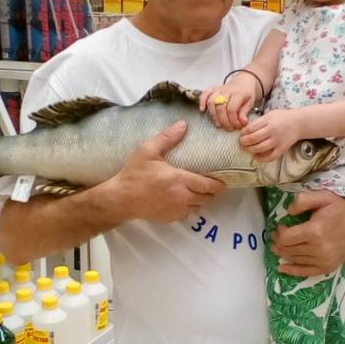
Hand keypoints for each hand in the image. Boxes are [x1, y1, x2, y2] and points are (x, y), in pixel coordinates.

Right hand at [107, 120, 225, 222]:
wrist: (121, 199)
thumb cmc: (134, 174)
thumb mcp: (148, 151)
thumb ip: (167, 138)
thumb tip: (183, 124)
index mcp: (178, 179)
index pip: (207, 185)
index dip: (218, 185)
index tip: (223, 182)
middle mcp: (181, 197)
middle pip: (206, 197)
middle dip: (211, 192)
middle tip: (212, 185)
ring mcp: (176, 210)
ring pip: (197, 207)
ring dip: (200, 200)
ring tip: (198, 191)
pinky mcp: (170, 218)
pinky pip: (186, 214)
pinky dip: (188, 207)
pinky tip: (182, 200)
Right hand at [199, 72, 256, 130]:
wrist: (243, 82)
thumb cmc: (247, 94)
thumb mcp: (250, 103)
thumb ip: (245, 113)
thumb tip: (242, 123)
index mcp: (238, 94)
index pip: (232, 109)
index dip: (233, 120)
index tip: (237, 126)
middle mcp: (227, 90)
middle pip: (220, 107)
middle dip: (224, 121)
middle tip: (228, 128)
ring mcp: (219, 89)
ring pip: (211, 102)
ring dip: (213, 116)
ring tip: (219, 124)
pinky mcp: (213, 89)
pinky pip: (204, 94)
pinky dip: (201, 102)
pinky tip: (202, 110)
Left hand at [240, 108, 301, 160]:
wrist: (299, 123)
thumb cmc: (283, 117)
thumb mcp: (270, 115)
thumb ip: (259, 122)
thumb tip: (245, 130)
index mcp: (268, 121)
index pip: (251, 128)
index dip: (243, 133)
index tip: (240, 134)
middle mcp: (273, 131)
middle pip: (253, 139)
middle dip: (244, 142)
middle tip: (240, 143)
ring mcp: (278, 141)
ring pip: (260, 148)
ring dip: (250, 150)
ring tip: (246, 149)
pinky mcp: (282, 149)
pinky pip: (270, 157)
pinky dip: (261, 158)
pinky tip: (256, 157)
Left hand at [269, 190, 344, 275]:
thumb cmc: (340, 208)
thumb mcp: (322, 197)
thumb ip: (302, 200)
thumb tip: (288, 212)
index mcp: (315, 231)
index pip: (286, 238)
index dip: (279, 232)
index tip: (281, 226)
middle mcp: (318, 249)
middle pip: (288, 249)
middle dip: (278, 242)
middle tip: (275, 236)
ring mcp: (323, 260)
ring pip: (294, 259)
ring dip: (282, 253)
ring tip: (278, 247)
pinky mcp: (327, 267)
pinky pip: (305, 272)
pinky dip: (292, 271)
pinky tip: (282, 268)